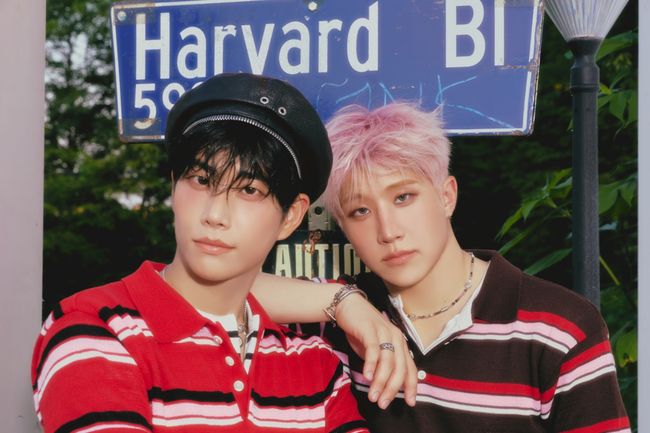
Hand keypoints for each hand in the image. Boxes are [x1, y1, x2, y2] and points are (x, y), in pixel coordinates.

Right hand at [335, 294, 416, 408]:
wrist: (348, 306)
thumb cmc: (362, 330)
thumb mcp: (376, 350)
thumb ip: (382, 364)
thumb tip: (386, 386)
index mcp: (401, 344)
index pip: (410, 368)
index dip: (411, 387)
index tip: (410, 403)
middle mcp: (396, 338)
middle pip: (400, 368)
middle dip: (392, 389)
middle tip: (383, 403)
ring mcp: (384, 332)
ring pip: (387, 362)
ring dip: (380, 381)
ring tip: (373, 396)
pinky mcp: (370, 329)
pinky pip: (373, 350)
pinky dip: (371, 365)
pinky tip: (366, 376)